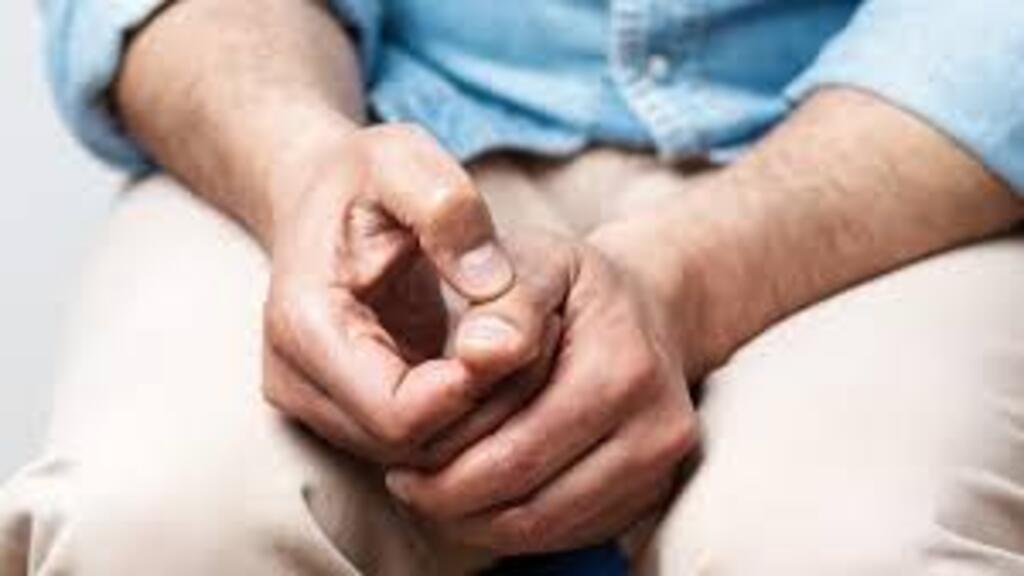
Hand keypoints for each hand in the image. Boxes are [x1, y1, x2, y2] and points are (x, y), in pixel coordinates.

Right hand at [262, 123, 538, 463]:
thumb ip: (447, 209)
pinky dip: (461, 415)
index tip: (518, 334)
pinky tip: (490, 362)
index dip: (470, 390)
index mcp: (305, 325)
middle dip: (481, 407)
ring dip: (476, 416)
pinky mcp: (341, 412)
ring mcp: (314, 404)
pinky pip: (415, 443)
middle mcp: (295, 381)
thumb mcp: (406, 159)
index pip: (398, 414)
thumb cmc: (363, 177)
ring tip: (513, 344)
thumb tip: (492, 288)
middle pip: (409, 447)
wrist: (318, 197)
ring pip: (415, 456)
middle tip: (532, 338)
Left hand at [386, 232, 698, 552]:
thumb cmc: (571, 285)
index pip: (516, 453)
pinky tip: (476, 498)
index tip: (396, 460)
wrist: (645, 304)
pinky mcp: (653, 492)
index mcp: (623, 371)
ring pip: (547, 530)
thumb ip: (505, 303)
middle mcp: (656, 429)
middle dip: (452, 505)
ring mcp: (660, 468)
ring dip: (478, 525)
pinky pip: (571, 534)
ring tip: (430, 495)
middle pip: (530, 505)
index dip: (444, 468)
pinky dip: (514, 528)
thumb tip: (476, 354)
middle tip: (403, 486)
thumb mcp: (535, 262)